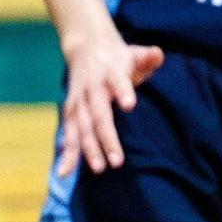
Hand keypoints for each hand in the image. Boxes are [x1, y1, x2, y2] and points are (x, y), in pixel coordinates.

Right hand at [55, 30, 163, 176]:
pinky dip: (67, 153)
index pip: (118, 82)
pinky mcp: (71, 112)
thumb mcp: (134, 54)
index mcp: (110, 73)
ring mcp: (79, 101)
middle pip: (98, 114)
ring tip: (99, 169)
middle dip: (106, 137)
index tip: (130, 105)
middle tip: (118, 161)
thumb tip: (158, 54)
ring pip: (82, 127)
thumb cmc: (119, 58)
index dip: (123, 92)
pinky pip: (69, 134)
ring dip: (88, 149)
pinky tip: (64, 173)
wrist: (86, 47)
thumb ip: (147, 58)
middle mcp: (92, 88)